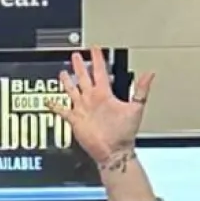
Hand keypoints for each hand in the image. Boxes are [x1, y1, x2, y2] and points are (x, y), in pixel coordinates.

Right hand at [47, 46, 153, 164]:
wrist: (113, 151)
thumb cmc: (125, 133)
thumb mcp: (136, 108)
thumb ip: (141, 90)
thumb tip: (150, 73)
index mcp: (105, 94)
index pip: (100, 71)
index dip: (97, 59)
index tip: (95, 49)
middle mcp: (93, 99)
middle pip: (84, 77)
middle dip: (80, 66)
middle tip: (75, 55)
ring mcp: (83, 109)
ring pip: (72, 90)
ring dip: (67, 81)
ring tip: (63, 73)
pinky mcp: (75, 119)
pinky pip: (62, 110)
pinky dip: (54, 105)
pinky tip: (49, 101)